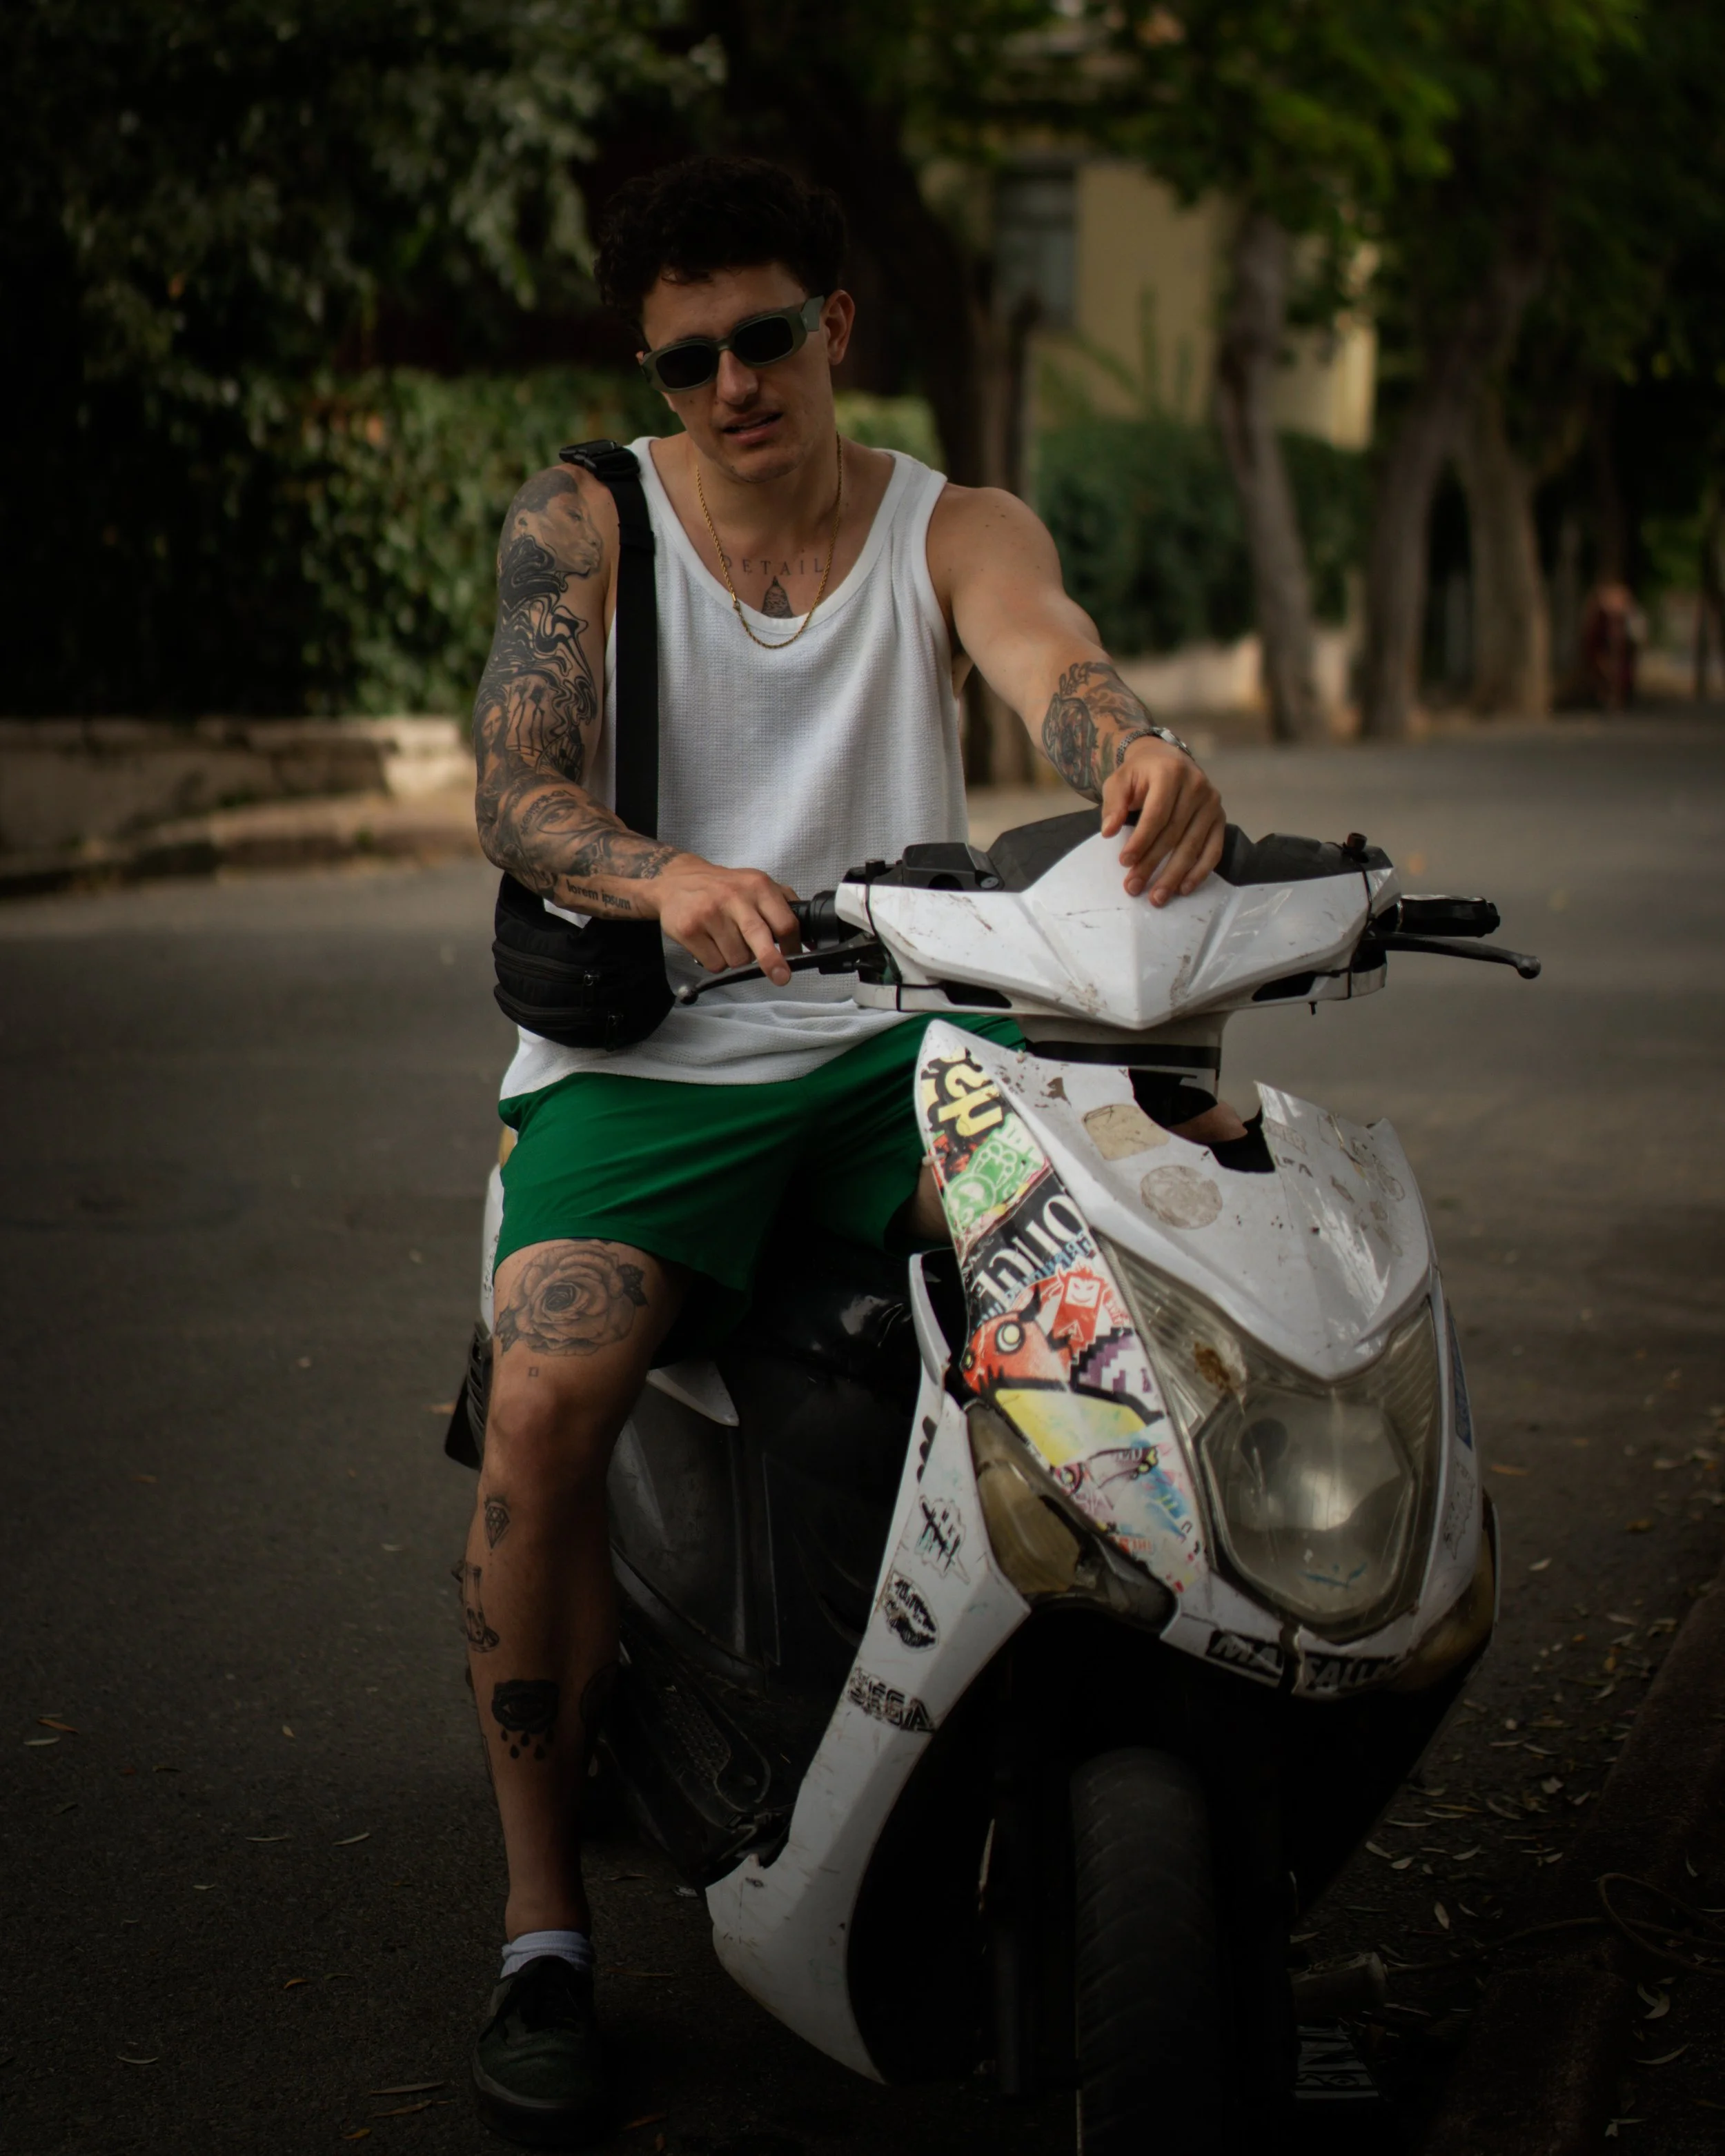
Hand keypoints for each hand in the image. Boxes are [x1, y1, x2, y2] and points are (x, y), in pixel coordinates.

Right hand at [644, 855, 802, 983]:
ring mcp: (710, 914)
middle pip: (761, 938)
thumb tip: (810, 941)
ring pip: (737, 958)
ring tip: (726, 940)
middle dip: (773, 962)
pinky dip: (716, 961)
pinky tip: (710, 943)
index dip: (793, 946)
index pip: (785, 921)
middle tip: (781, 977)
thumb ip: (784, 907)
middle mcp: (734, 897)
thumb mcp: (756, 884)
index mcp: (758, 886)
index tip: (793, 958)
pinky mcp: (689, 929)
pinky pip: (715, 964)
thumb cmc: (724, 888)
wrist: (675, 880)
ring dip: (737, 959)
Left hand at [1101, 737, 1224, 904]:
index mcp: (1171, 773)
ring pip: (1193, 846)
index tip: (1124, 863)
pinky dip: (1199, 872)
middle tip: (1134, 888)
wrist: (1167, 760)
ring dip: (1174, 875)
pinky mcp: (1221, 818)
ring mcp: (1212, 804)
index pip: (1156, 815)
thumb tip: (1108, 832)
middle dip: (1152, 864)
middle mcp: (1197, 787)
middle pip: (1174, 834)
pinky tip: (1184, 888)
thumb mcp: (1119, 780)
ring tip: (1157, 898)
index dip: (1141, 841)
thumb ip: (1113, 804)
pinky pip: (1213, 850)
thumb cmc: (1140, 774)